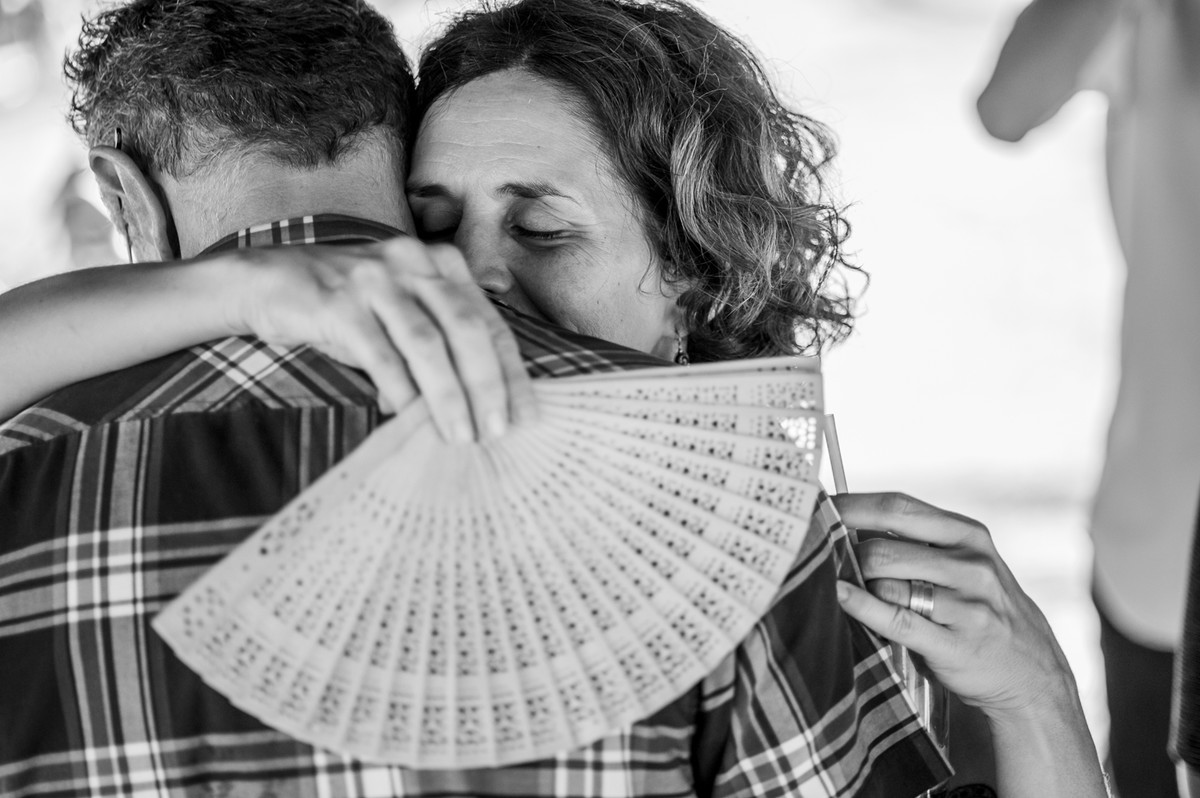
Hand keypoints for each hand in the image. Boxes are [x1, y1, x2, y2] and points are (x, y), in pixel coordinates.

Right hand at [228, 235, 536, 441]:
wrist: (265, 281)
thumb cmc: (347, 307)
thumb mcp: (403, 309)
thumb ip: (443, 339)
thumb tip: (483, 403)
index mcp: (439, 264)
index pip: (489, 321)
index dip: (511, 370)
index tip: (526, 415)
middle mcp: (412, 263)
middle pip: (466, 328)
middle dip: (487, 385)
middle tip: (497, 430)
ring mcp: (374, 279)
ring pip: (426, 342)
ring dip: (448, 395)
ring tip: (460, 435)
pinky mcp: (337, 301)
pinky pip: (378, 353)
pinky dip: (399, 390)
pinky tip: (409, 419)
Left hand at [831, 492, 1077, 722]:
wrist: (1029, 674)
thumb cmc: (976, 610)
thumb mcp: (960, 564)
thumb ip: (913, 543)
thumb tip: (844, 523)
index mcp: (968, 535)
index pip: (898, 508)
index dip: (851, 506)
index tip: (817, 507)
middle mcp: (971, 565)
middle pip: (883, 548)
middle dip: (846, 555)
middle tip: (824, 561)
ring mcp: (967, 605)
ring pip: (886, 583)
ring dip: (857, 585)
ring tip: (842, 588)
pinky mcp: (956, 644)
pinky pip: (896, 620)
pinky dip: (862, 607)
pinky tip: (842, 596)